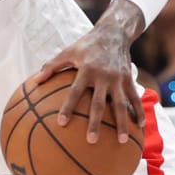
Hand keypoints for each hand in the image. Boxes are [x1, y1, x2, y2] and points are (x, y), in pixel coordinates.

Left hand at [30, 19, 144, 145]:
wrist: (114, 33)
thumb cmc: (86, 45)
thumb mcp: (68, 52)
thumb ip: (52, 66)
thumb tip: (35, 81)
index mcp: (87, 70)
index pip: (75, 92)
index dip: (68, 107)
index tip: (61, 123)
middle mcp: (104, 76)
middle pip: (99, 103)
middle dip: (95, 122)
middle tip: (91, 141)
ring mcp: (118, 79)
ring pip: (121, 104)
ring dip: (122, 123)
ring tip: (122, 141)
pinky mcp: (129, 79)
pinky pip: (134, 98)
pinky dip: (138, 111)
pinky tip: (139, 126)